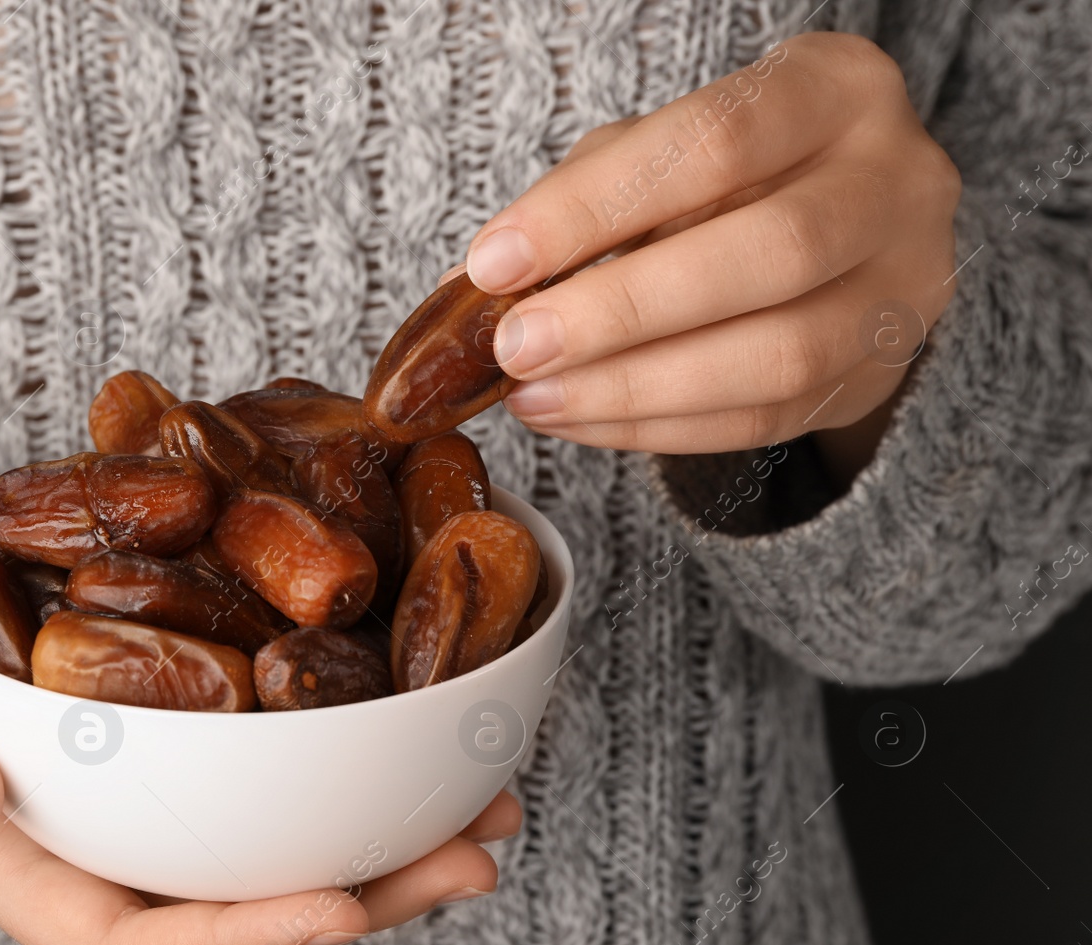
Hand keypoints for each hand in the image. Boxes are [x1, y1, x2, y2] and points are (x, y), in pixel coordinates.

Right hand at [0, 507, 519, 944]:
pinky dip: (354, 764)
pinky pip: (274, 779)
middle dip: (363, 901)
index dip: (240, 944)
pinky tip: (426, 730)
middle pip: (241, 914)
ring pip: (274, 854)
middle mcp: (100, 856)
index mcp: (21, 871)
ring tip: (487, 808)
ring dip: (388, 844)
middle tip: (470, 858)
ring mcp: (146, 806)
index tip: (338, 906)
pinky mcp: (179, 746)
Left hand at [462, 32, 959, 469]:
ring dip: (636, 387)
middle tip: (516, 346)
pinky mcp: (878, 374)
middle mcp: (897, 181)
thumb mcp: (658, 154)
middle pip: (770, 253)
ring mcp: (904, 287)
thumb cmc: (729, 177)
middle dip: (622, 310)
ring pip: (779, 355)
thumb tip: (467, 288)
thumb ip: (578, 204)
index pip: (714, 144)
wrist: (842, 230)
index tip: (496, 262)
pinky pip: (766, 420)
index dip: (595, 209)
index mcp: (836, 90)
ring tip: (535, 397)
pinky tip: (582, 419)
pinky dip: (658, 427)